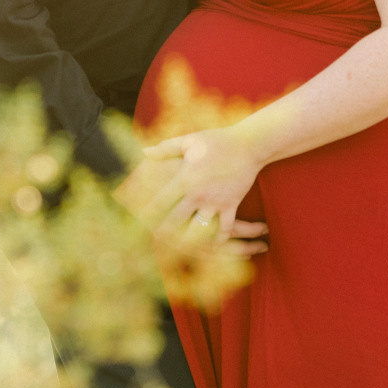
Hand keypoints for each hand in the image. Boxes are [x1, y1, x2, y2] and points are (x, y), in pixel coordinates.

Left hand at [139, 125, 269, 252]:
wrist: (249, 145)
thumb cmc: (217, 140)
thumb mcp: (189, 141)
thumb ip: (165, 149)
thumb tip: (144, 151)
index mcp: (185, 179)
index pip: (161, 201)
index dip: (148, 213)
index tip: (138, 220)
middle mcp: (198, 194)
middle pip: (175, 220)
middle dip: (163, 231)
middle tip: (154, 238)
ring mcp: (216, 202)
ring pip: (199, 230)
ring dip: (189, 240)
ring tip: (179, 247)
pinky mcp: (231, 206)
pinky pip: (224, 229)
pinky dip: (218, 239)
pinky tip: (211, 245)